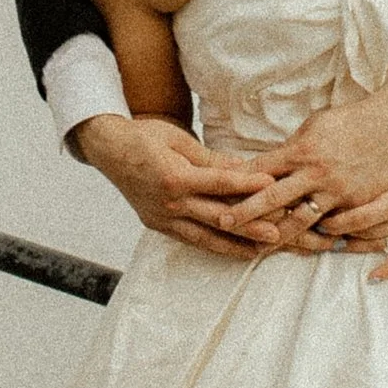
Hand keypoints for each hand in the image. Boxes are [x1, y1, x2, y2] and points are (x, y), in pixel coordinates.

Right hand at [74, 112, 273, 257]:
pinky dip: (215, 245)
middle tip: (279, 232)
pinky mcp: (159, 225)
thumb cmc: (143, 137)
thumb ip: (210, 159)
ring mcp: (163, 218)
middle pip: (217, 217)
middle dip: (250, 225)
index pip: (218, 183)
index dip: (247, 185)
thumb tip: (242, 167)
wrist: (108, 151)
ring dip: (236, 245)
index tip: (272, 185)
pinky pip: (191, 239)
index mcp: (174, 177)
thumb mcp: (178, 139)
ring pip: (206, 237)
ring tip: (262, 250)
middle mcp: (169, 203)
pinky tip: (234, 250)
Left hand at [221, 74, 387, 241]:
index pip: (260, 168)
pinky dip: (314, 236)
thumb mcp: (314, 125)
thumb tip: (269, 162)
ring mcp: (335, 191)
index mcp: (300, 150)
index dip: (237, 180)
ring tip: (257, 245)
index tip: (216, 189)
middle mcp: (314, 172)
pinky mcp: (354, 203)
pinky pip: (330, 225)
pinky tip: (300, 247)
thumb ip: (291, 148)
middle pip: (271, 197)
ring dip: (277, 234)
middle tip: (221, 223)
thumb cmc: (348, 120)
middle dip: (245, 212)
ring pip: (299, 219)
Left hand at [326, 129, 387, 282]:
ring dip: (355, 247)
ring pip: (376, 246)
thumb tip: (335, 187)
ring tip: (336, 245)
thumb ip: (368, 181)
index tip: (317, 220)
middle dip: (339, 234)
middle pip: (362, 234)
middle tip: (319, 233)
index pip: (353, 220)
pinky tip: (371, 278)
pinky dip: (387, 270)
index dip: (332, 223)